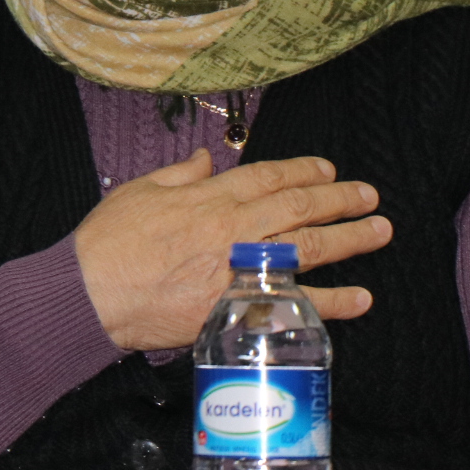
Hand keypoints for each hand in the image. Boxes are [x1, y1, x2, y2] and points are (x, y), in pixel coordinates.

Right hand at [73, 151, 390, 351]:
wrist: (89, 295)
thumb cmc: (107, 243)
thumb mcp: (140, 190)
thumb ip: (179, 174)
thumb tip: (205, 159)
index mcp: (209, 197)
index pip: (269, 177)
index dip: (303, 170)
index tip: (329, 169)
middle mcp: (232, 230)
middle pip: (299, 208)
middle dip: (340, 200)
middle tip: (371, 196)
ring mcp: (238, 271)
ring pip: (307, 250)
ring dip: (350, 240)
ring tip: (380, 232)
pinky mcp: (236, 309)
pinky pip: (294, 305)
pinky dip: (331, 303)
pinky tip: (361, 299)